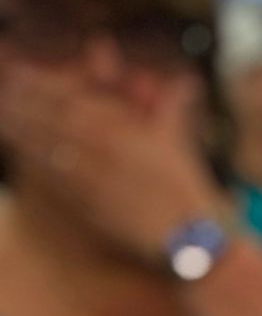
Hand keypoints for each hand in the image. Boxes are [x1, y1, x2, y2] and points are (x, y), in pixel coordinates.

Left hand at [0, 45, 222, 264]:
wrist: (189, 240)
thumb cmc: (187, 191)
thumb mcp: (177, 142)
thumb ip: (172, 106)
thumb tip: (188, 81)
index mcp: (121, 129)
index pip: (71, 100)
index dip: (42, 86)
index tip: (21, 75)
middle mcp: (101, 150)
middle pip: (51, 119)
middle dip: (23, 103)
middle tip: (3, 92)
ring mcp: (90, 178)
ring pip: (45, 147)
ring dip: (19, 129)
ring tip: (1, 116)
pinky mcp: (86, 205)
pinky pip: (52, 178)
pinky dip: (33, 162)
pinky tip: (20, 152)